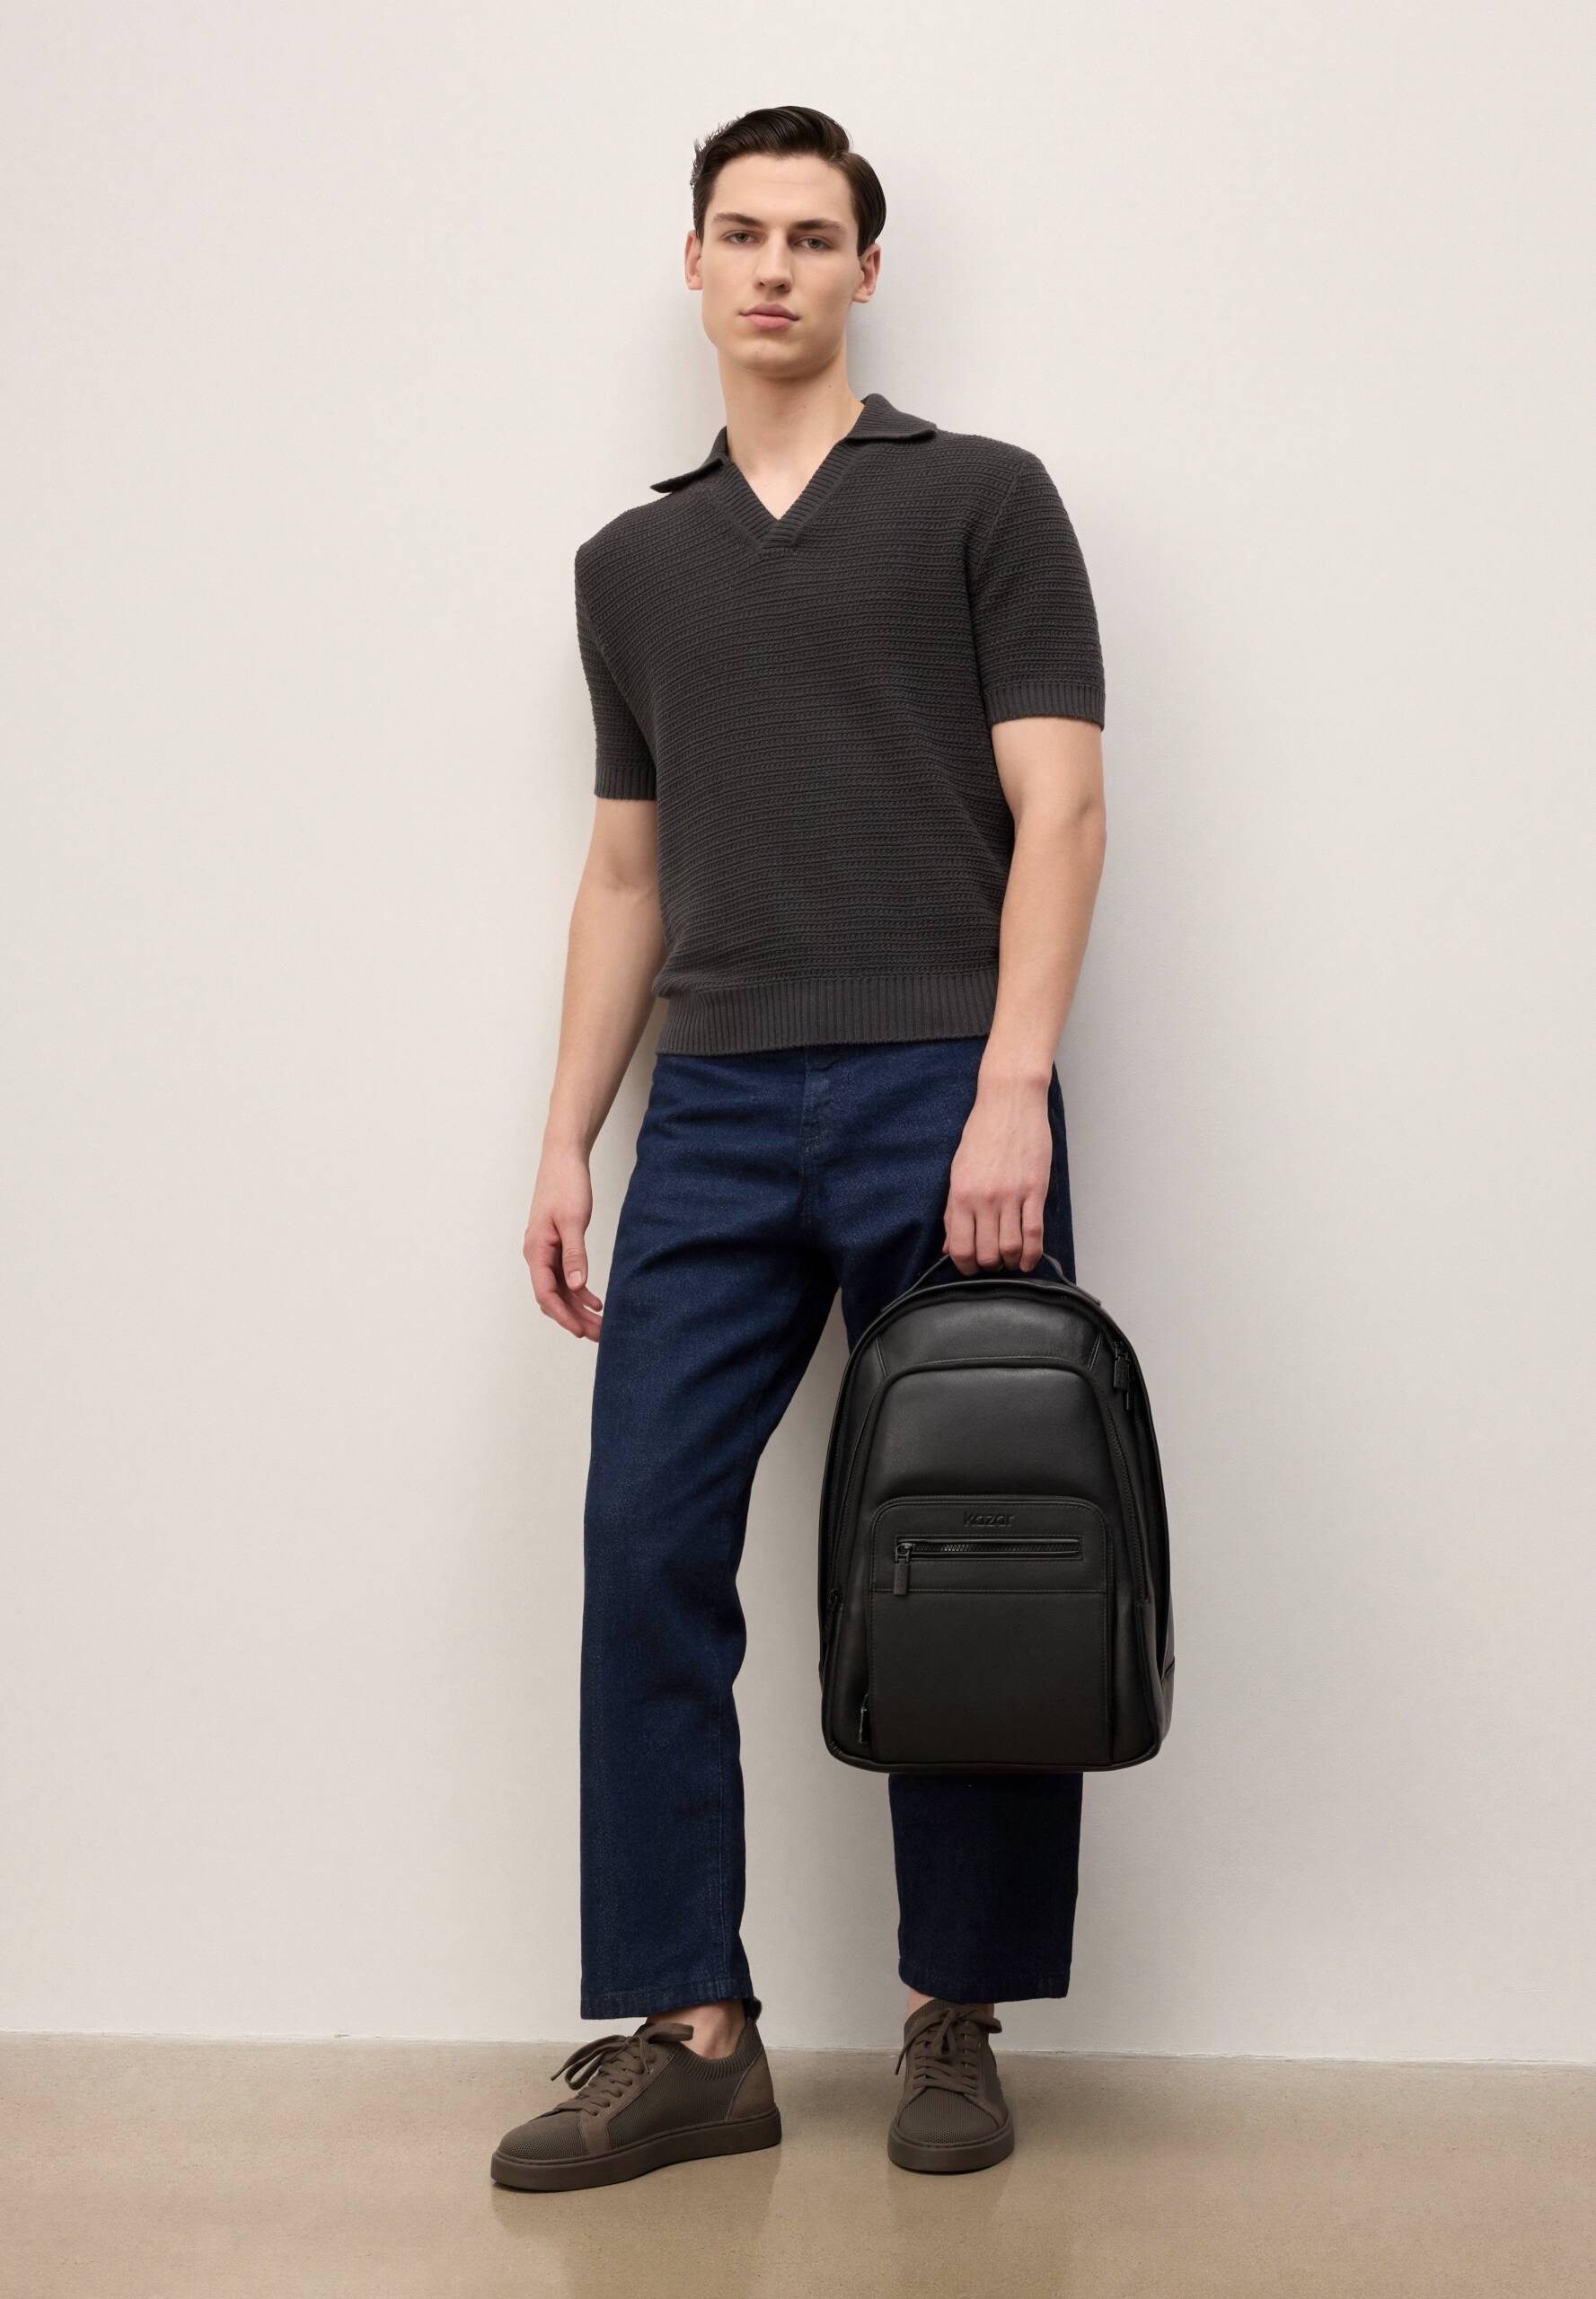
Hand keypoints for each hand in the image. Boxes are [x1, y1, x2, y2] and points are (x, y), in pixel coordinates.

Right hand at [523, 1147, 603, 1339]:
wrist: (563, 1159)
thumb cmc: (566, 1185)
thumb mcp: (574, 1220)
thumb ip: (575, 1254)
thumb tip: (578, 1287)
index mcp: (536, 1249)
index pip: (546, 1293)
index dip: (563, 1315)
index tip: (581, 1331)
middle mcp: (537, 1254)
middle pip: (552, 1297)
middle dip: (574, 1318)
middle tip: (598, 1334)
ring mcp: (545, 1252)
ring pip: (559, 1290)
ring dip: (577, 1308)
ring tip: (599, 1324)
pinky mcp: (555, 1246)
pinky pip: (564, 1277)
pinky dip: (578, 1292)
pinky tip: (595, 1301)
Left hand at [943, 1073, 1051, 1273]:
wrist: (1009, 1102)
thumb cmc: (982, 1133)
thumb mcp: (958, 1171)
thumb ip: (953, 1212)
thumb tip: (948, 1246)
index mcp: (961, 1195)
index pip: (960, 1248)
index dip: (965, 1267)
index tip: (971, 1268)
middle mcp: (985, 1199)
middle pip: (987, 1254)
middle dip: (990, 1267)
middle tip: (993, 1264)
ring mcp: (1012, 1195)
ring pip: (1011, 1248)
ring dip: (1011, 1262)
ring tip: (1011, 1260)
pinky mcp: (1035, 1190)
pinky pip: (1035, 1232)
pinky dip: (1032, 1254)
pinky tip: (1028, 1260)